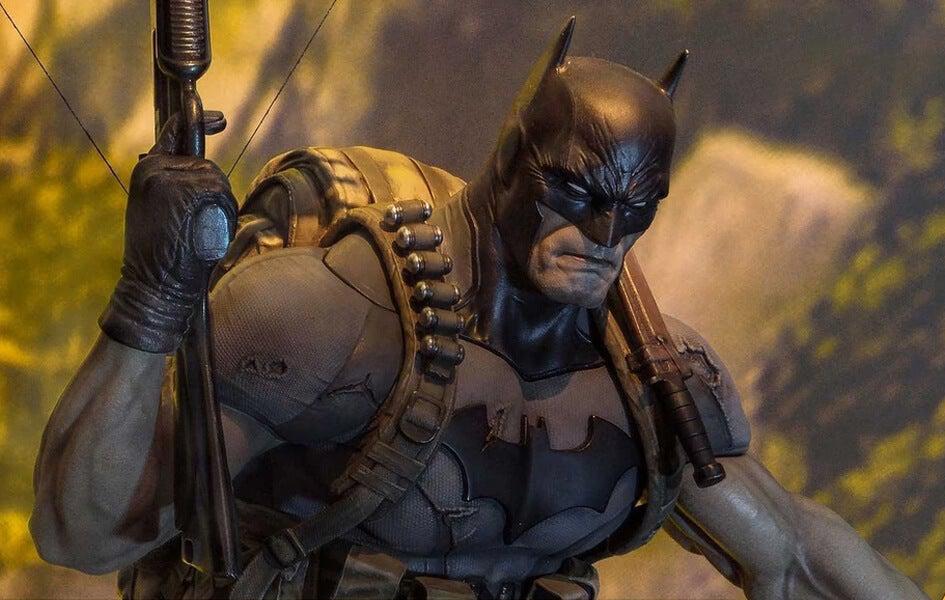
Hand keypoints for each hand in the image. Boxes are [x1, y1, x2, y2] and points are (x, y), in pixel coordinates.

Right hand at [99, 115, 236, 353]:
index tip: (219, 118)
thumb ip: (175, 182)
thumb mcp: (159, 209)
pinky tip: (202, 229)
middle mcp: (155, 168)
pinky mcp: (189, 189)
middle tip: (194, 225)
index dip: (197, 120)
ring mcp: (172, 177)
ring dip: (217, 206)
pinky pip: (220, 191)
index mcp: (146, 170)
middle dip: (211, 194)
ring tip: (196, 230)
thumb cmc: (162, 254)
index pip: (174, 134)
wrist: (154, 283)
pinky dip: (221, 211)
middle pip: (206, 166)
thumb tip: (203, 165)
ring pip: (215, 179)